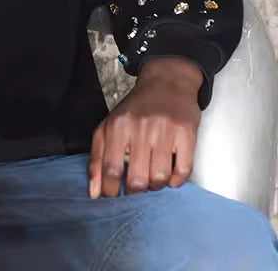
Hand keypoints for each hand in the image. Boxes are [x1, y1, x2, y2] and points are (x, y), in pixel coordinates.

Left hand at [88, 56, 201, 198]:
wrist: (166, 84)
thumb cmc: (135, 110)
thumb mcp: (108, 127)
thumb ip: (97, 159)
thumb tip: (93, 193)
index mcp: (117, 127)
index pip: (110, 169)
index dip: (110, 190)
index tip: (112, 197)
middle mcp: (140, 128)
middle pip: (136, 179)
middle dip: (135, 191)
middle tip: (135, 187)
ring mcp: (165, 131)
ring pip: (160, 178)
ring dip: (156, 186)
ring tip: (152, 177)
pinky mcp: (186, 134)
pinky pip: (183, 171)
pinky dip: (176, 180)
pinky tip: (170, 174)